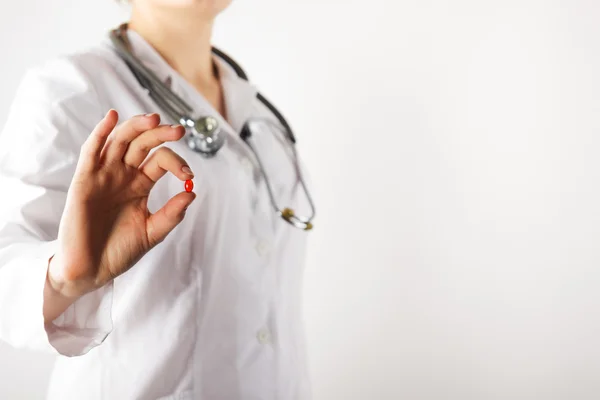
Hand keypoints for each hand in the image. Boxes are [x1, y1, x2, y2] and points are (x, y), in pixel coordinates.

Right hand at [47, 110, 194, 300]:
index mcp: (140, 184)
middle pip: (142, 143)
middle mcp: (122, 175)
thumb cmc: (118, 251)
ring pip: (119, 140)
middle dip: (161, 134)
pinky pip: (91, 151)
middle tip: (179, 132)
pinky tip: (112, 117)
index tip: (189, 176)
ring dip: (136, 126)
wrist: (90, 270)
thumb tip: (192, 193)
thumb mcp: (152, 233)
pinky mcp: (84, 180)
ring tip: (154, 119)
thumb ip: (171, 214)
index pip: (161, 160)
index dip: (177, 163)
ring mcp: (103, 175)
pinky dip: (101, 132)